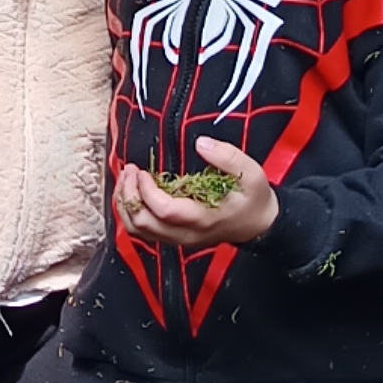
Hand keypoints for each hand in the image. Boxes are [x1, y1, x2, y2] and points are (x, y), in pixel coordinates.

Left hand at [116, 138, 277, 250]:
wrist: (258, 224)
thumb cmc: (252, 198)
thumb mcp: (251, 174)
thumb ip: (227, 157)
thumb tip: (201, 143)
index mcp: (204, 219)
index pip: (164, 211)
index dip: (147, 191)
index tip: (143, 171)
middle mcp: (186, 234)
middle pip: (143, 224)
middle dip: (129, 195)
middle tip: (130, 170)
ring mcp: (177, 238)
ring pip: (138, 230)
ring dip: (125, 204)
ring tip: (126, 178)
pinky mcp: (173, 237)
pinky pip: (142, 231)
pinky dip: (130, 212)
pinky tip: (132, 191)